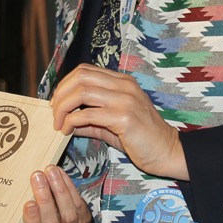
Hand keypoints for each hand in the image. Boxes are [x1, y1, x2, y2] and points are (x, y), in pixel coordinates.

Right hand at [20, 164, 90, 222]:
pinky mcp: (83, 218)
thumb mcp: (25, 218)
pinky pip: (77, 202)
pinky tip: (59, 172)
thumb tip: (16, 183)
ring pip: (68, 214)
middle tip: (37, 177)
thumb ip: (21, 207)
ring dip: (59, 190)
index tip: (29, 204)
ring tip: (50, 172)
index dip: (31, 220)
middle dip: (44, 199)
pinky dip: (68, 184)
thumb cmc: (38, 216)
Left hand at [51, 64, 189, 179]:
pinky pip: (89, 114)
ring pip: (82, 92)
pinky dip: (72, 121)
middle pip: (80, 77)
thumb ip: (89, 120)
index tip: (57, 102)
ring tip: (59, 123)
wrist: (167, 152)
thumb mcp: (111, 125)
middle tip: (54, 113)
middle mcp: (124, 86)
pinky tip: (69, 131)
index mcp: (122, 82)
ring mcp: (126, 100)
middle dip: (60, 94)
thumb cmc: (141, 139)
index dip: (65, 84)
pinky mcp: (125, 117)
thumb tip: (65, 120)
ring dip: (63, 108)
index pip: (85, 70)